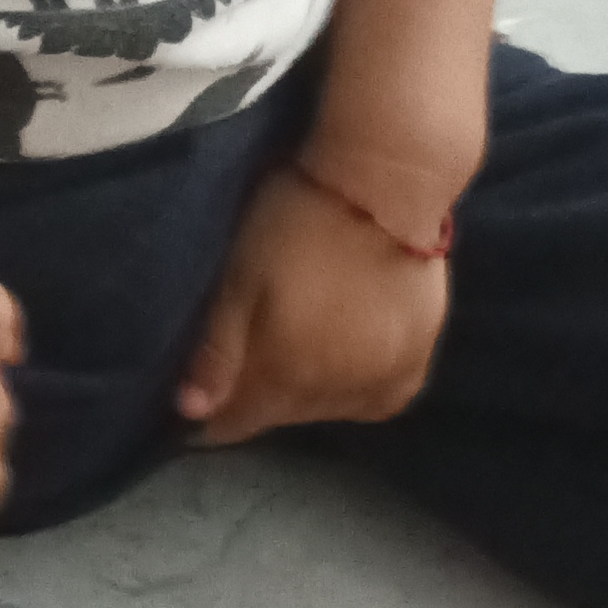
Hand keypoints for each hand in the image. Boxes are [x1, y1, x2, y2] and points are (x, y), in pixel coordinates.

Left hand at [176, 165, 449, 448]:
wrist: (386, 184)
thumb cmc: (297, 221)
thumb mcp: (238, 278)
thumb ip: (215, 350)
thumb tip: (189, 413)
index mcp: (288, 375)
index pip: (238, 423)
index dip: (213, 415)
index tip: (199, 397)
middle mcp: (339, 392)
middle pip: (283, 415)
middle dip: (259, 395)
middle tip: (249, 354)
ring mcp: (385, 378)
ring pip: (330, 409)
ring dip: (306, 392)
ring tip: (298, 347)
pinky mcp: (418, 358)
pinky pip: (379, 399)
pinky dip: (356, 391)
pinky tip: (344, 361)